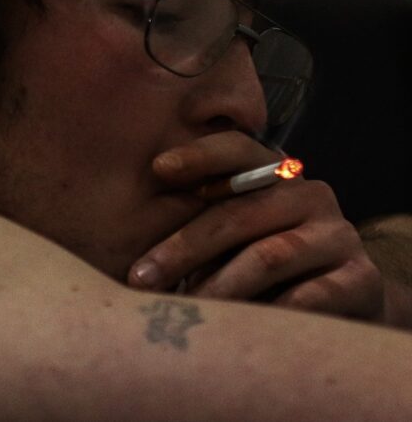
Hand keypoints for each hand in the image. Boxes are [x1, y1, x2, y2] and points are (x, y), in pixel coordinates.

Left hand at [129, 130, 385, 321]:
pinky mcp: (358, 278)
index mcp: (273, 173)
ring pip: (268, 256)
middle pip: (238, 213)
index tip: (158, 168)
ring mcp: (337, 235)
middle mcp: (309, 195)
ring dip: (218, 285)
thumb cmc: (259, 258)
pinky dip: (268, 311)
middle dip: (183, 246)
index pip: (237, 149)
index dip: (199, 155)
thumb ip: (195, 217)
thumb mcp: (230, 233)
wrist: (341, 297)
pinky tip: (240, 326)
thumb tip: (118, 223)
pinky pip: (309, 296)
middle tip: (141, 277)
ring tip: (184, 307)